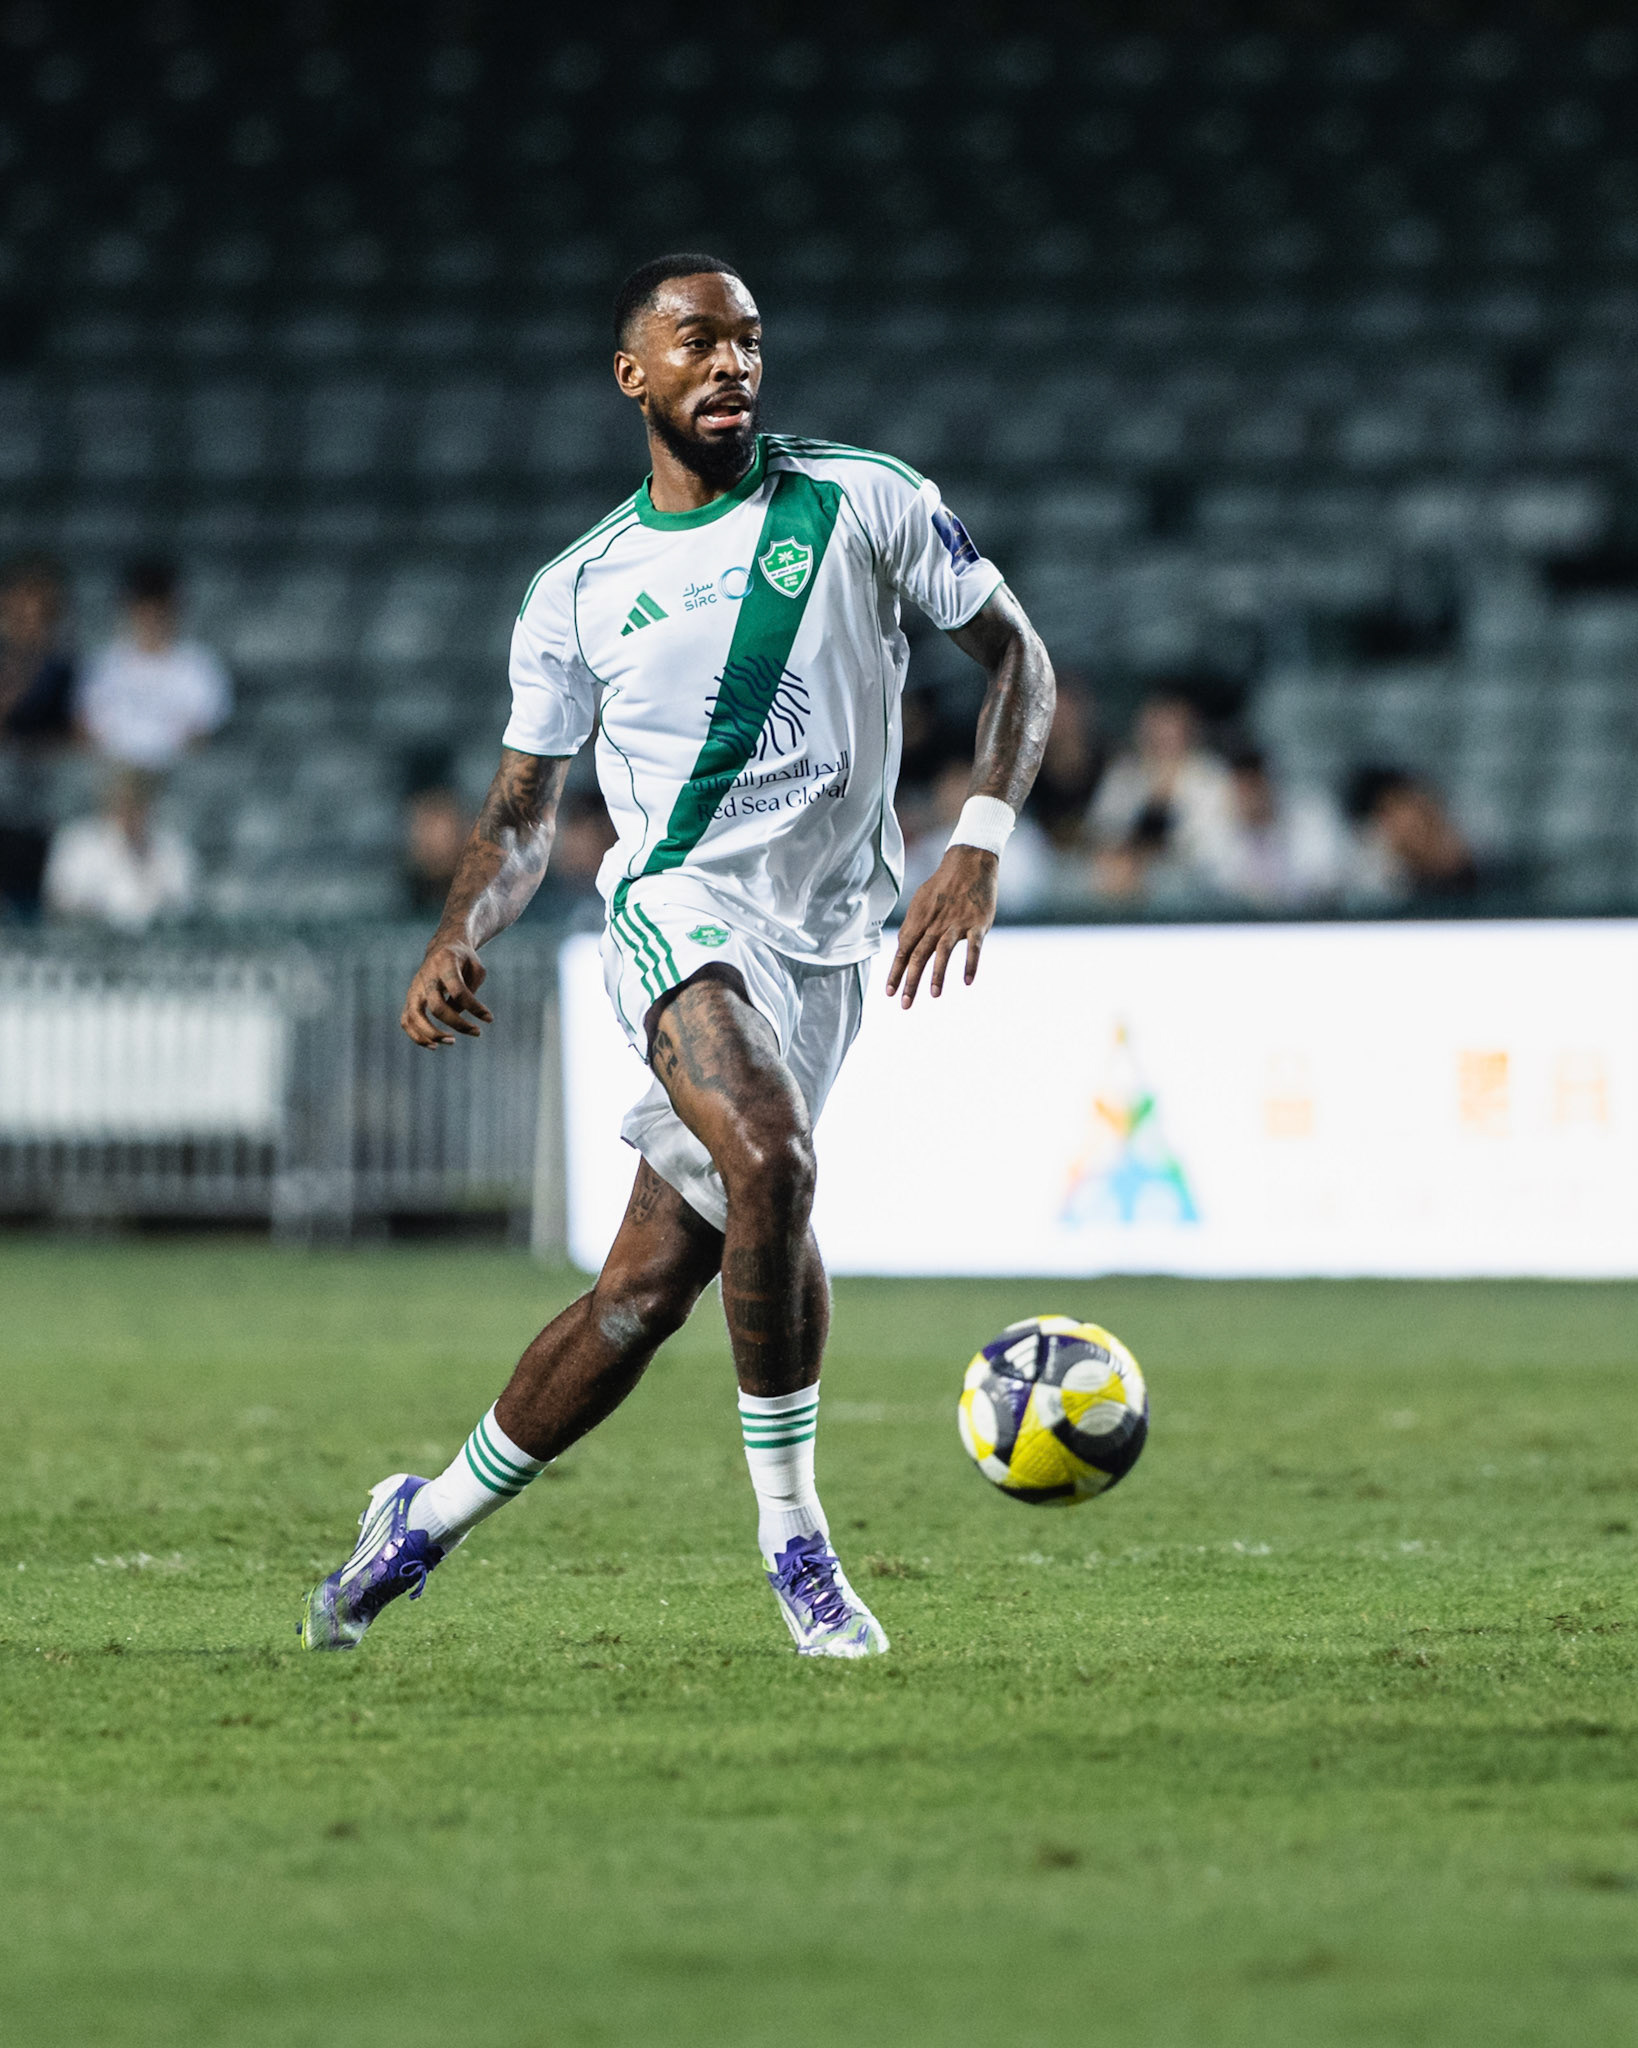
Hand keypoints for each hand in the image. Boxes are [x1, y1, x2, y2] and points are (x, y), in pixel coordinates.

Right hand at [401, 939, 492, 1046]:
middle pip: (437, 1007)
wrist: (443, 946)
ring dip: (432, 1034)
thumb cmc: (464, 960)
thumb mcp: (477, 968)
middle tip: (476, 1032)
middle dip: (457, 1024)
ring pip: (414, 1016)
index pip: (458, 991)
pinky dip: (416, 1036)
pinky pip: (406, 1020)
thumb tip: (458, 1015)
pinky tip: (434, 1045)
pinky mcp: (410, 997)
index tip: (489, 1018)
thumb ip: (470, 991)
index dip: (474, 1007)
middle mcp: (426, 976)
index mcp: (445, 963)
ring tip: (452, 1041)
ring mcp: (415, 987)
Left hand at [885, 846, 997, 1008]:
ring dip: (937, 974)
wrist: (969, 862)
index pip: (903, 950)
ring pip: (943, 951)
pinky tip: (967, 981)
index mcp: (919, 920)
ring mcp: (956, 923)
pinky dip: (970, 964)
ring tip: (934, 995)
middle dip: (910, 982)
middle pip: (919, 955)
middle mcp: (935, 924)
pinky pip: (973, 947)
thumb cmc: (943, 885)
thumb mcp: (921, 902)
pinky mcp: (977, 923)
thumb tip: (901, 946)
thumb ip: (912, 925)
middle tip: (905, 1005)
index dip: (895, 972)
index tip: (888, 993)